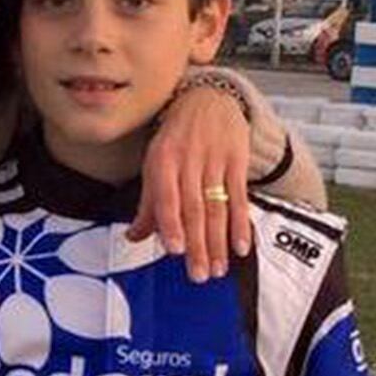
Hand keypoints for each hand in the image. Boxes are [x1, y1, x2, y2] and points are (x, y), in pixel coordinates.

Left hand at [128, 85, 251, 282]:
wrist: (207, 100)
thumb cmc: (174, 138)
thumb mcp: (154, 163)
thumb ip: (148, 203)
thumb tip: (134, 236)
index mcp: (162, 162)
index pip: (167, 198)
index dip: (172, 224)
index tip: (176, 250)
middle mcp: (189, 161)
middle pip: (194, 209)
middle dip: (197, 245)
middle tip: (198, 274)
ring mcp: (215, 161)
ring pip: (217, 208)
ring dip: (218, 242)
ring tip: (217, 269)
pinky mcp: (237, 162)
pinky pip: (240, 198)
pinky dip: (241, 224)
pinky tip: (241, 246)